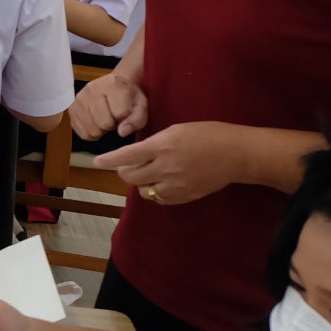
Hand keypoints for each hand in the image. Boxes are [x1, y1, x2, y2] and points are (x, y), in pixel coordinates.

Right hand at [71, 71, 148, 140]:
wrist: (113, 86)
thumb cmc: (129, 96)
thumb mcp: (141, 105)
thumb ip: (137, 119)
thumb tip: (122, 132)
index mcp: (112, 84)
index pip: (120, 113)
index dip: (126, 119)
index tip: (125, 113)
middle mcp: (92, 88)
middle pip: (104, 123)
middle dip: (112, 125)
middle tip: (114, 117)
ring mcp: (79, 99)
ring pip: (92, 130)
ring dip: (101, 130)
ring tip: (105, 118)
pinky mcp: (71, 109)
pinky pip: (82, 132)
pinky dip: (91, 132)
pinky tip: (96, 122)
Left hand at [92, 122, 244, 204]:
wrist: (235, 154)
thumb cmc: (206, 134)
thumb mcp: (175, 131)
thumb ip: (154, 143)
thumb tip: (136, 153)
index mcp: (162, 146)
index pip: (127, 156)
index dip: (109, 160)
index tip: (96, 162)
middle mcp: (166, 168)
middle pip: (131, 176)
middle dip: (123, 171)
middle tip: (126, 166)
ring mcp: (175, 185)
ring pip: (143, 190)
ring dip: (140, 182)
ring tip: (147, 173)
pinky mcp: (184, 197)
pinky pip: (159, 199)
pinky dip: (154, 192)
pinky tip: (160, 182)